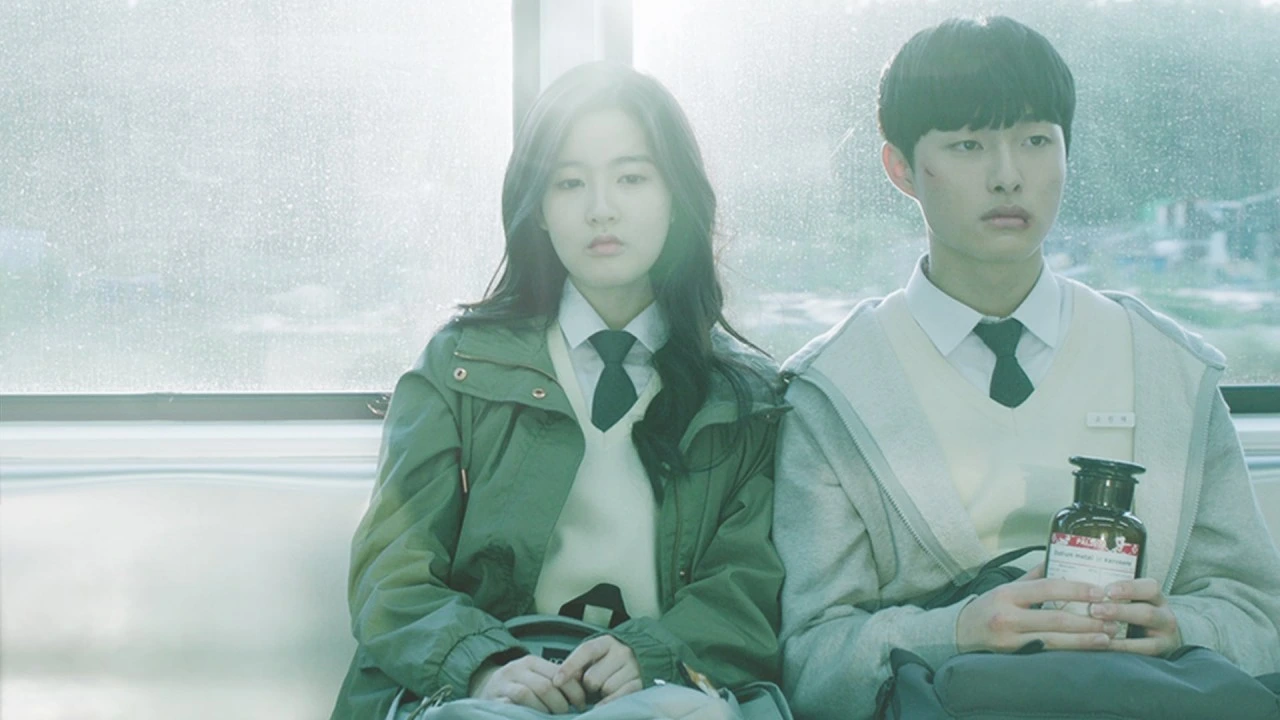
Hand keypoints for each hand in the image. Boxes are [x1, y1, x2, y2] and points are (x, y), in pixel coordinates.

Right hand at [471, 654, 587, 712]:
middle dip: (561, 704)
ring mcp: (503, 684)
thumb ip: (555, 679)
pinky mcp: (494, 699)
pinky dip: (525, 713)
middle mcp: (517, 669)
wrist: (483, 687)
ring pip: (527, 694)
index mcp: (531, 661)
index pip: (559, 673)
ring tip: (552, 718)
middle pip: (545, 685)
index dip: (574, 690)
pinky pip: (511, 705)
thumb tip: (583, 689)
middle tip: (567, 714)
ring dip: (544, 710)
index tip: (581, 704)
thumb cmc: (517, 684)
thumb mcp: (534, 676)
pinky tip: (533, 717)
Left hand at [554, 634, 642, 704]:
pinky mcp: (639, 683)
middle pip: (592, 677)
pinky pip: (618, 698)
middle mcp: (622, 652)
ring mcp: (633, 667)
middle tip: (592, 684)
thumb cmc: (608, 662)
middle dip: (588, 685)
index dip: (569, 666)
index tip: (557, 681)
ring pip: (605, 689)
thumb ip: (578, 665)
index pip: (585, 651)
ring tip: (604, 688)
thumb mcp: (593, 658)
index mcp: (606, 642)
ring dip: (601, 693)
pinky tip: (606, 700)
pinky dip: (608, 703)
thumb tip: (561, 681)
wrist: (637, 661)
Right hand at [956, 564, 1117, 652]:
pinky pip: (1048, 653)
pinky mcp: (1014, 657)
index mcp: (1007, 594)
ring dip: (1085, 639)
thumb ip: (1033, 576)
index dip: (1076, 590)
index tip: (1100, 592)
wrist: (960, 633)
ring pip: (1055, 640)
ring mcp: (1011, 640)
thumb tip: (1059, 559)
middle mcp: (1007, 617)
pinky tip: (1088, 648)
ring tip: (1108, 636)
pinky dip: (1071, 651)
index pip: (1046, 588)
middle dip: (1088, 620)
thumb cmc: (989, 607)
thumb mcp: (1006, 587)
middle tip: (1113, 618)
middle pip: (1055, 619)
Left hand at [1092, 578, 1181, 656]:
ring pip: (1146, 634)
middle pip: (1146, 612)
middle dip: (1118, 611)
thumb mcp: (1135, 603)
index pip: (1149, 588)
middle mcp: (1165, 616)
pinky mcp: (1161, 652)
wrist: (1164, 641)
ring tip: (1098, 628)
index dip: (1128, 588)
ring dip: (1120, 630)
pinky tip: (1105, 643)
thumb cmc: (1139, 616)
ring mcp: (1166, 636)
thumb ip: (1117, 596)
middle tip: (1094, 610)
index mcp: (1157, 598)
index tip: (1106, 590)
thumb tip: (1087, 589)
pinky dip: (1122, 647)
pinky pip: (1143, 650)